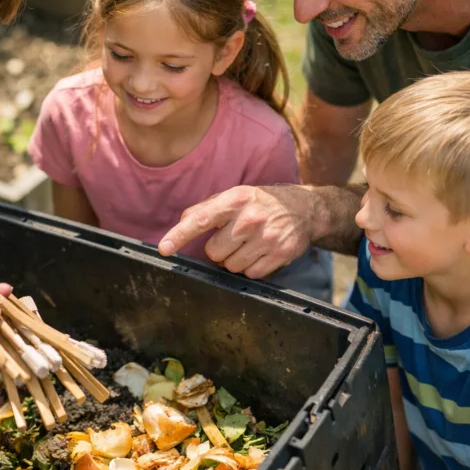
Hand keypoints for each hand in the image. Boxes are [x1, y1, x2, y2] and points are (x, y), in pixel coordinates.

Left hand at [159, 185, 318, 278]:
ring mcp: (267, 238)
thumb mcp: (235, 196)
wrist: (305, 209)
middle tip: (234, 237)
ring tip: (249, 243)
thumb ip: (206, 208)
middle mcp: (250, 219)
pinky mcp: (279, 254)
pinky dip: (252, 266)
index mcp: (235, 199)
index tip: (164, 248)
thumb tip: (183, 221)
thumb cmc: (261, 203)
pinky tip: (261, 251)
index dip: (179, 234)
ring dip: (235, 259)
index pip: (201, 219)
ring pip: (230, 266)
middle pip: (214, 252)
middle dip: (220, 248)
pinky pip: (250, 274)